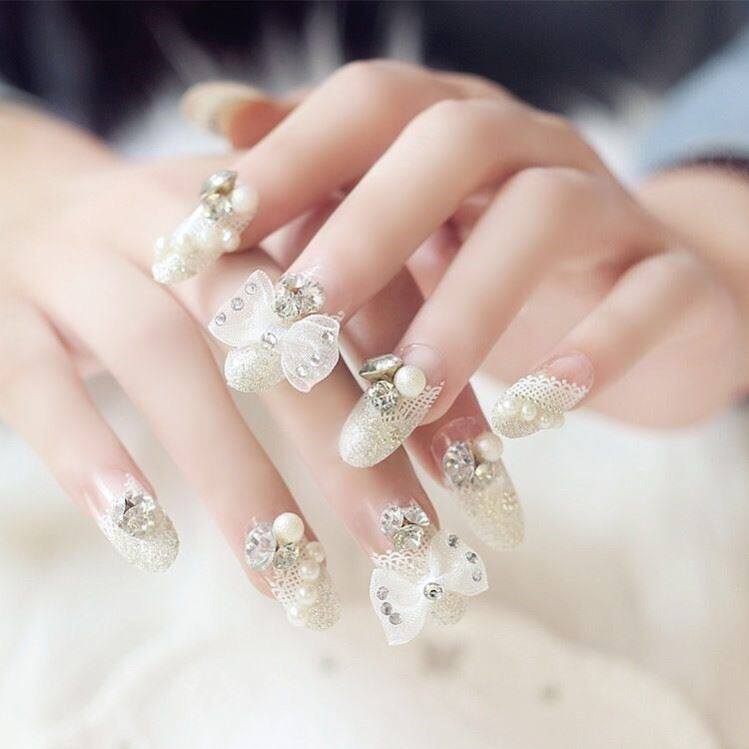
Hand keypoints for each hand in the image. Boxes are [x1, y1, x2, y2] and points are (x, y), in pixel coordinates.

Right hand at [0, 101, 509, 644]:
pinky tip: (148, 539)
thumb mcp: (257, 254)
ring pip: (162, 357)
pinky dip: (91, 455)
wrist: (21, 198)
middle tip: (404, 544)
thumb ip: (348, 308)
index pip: (359, 280)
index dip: (420, 374)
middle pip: (273, 323)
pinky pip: (40, 383)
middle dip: (343, 441)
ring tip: (290, 578)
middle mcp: (171, 222)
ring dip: (232, 472)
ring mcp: (81, 264)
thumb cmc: (171, 250)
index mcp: (253, 200)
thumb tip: (445, 421)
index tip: (477, 478)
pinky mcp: (6, 315)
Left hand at [175, 62, 747, 440]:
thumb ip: (317, 181)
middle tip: (297, 322)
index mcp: (455, 132)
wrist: (643, 305)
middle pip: (451, 142)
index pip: (369, 106)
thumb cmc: (495, 272)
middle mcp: (531, 149)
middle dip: (366, 230)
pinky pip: (652, 294)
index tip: (201, 237)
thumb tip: (208, 114)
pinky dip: (597, 347)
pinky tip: (541, 408)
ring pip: (545, 217)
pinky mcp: (674, 279)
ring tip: (405, 399)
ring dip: (464, 311)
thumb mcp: (402, 231)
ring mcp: (611, 209)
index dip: (286, 159)